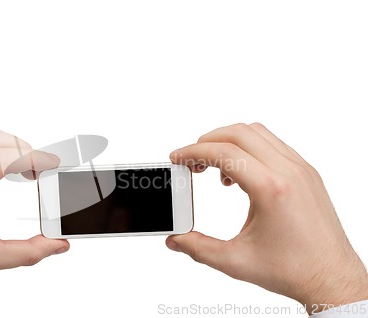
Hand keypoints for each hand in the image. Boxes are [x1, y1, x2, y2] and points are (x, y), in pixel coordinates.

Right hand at [166, 123, 367, 313]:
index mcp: (271, 189)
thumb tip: (175, 239)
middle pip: (239, 132)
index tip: (178, 158)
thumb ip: (198, 248)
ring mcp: (301, 169)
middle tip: (192, 161)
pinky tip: (241, 176)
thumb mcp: (236, 262)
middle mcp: (289, 172)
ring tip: (215, 169)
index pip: (224, 152)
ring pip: (258, 133)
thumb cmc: (293, 270)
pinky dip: (249, 149)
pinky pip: (273, 145)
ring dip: (230, 142)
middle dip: (208, 141)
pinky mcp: (307, 173)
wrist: (331, 278)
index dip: (194, 152)